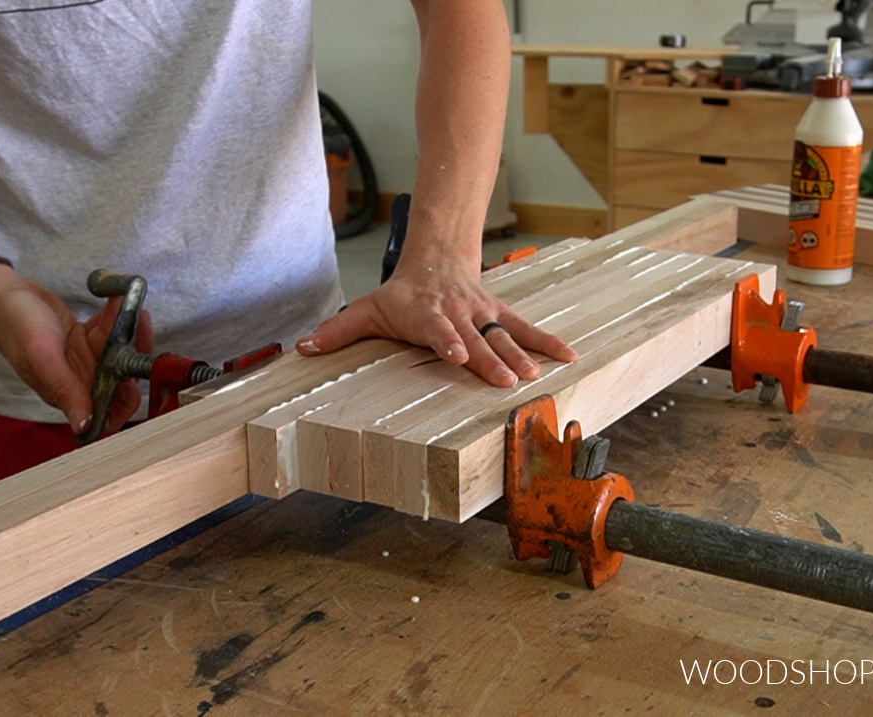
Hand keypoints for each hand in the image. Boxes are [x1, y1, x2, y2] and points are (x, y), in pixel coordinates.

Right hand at [0, 267, 152, 434]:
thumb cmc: (14, 324)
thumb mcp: (41, 355)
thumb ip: (65, 389)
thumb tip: (84, 428)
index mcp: (68, 392)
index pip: (107, 411)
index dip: (128, 398)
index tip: (138, 370)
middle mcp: (80, 379)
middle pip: (122, 377)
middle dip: (137, 352)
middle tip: (140, 323)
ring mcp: (84, 358)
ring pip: (121, 350)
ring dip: (130, 328)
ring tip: (132, 305)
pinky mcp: (86, 338)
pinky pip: (111, 330)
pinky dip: (118, 314)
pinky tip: (119, 295)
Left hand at [295, 263, 576, 386]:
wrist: (436, 257)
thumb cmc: (401, 293)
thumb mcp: (367, 309)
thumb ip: (338, 331)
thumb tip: (303, 348)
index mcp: (426, 314)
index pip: (438, 328)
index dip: (448, 340)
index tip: (457, 354)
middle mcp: (458, 313)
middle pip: (476, 337)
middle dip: (491, 358)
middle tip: (506, 379)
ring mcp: (482, 314)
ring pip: (504, 334)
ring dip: (521, 355)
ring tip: (536, 376)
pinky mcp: (500, 314)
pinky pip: (527, 329)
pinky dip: (548, 342)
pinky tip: (569, 357)